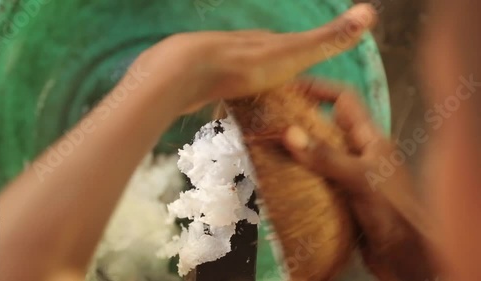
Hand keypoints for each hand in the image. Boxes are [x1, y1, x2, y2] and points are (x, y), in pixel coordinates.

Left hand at [125, 4, 376, 113]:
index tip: (310, 89)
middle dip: (274, 83)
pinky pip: (219, 96)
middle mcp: (242, 50)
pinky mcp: (200, 84)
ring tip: (260, 117)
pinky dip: (227, 105)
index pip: (290, 52)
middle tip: (286, 108)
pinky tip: (228, 117)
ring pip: (239, 82)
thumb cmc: (246, 65)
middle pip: (263, 67)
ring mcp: (219, 66)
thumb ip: (329, 38)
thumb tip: (371, 11)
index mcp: (267, 43)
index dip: (302, 66)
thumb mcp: (295, 52)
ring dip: (249, 95)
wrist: (188, 72)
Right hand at [282, 89, 435, 279]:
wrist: (406, 255)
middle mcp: (359, 152)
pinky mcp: (341, 197)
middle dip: (299, 122)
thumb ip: (326, 156)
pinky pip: (316, 180)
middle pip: (326, 127)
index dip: (319, 88)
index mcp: (370, 138)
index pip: (344, 100)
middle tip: (268, 123)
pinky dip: (299, 178)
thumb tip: (288, 132)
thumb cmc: (392, 210)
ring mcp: (350, 175)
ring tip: (267, 150)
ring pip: (319, 155)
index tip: (289, 87)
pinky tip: (281, 181)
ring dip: (297, 153)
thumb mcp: (360, 178)